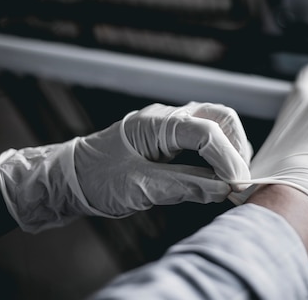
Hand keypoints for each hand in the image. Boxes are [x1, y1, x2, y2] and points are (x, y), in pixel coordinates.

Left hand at [0, 102, 251, 232]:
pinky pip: (203, 138)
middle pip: (219, 118)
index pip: (206, 132)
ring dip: (229, 149)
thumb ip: (184, 186)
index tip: (237, 185)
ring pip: (215, 125)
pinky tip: (216, 177)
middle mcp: (166, 118)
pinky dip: (216, 155)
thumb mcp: (140, 188)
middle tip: (239, 180)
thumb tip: (222, 189)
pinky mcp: (168, 139)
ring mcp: (168, 125)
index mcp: (156, 124)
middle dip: (235, 147)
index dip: (227, 158)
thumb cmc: (97, 180)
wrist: (69, 178)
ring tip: (230, 181)